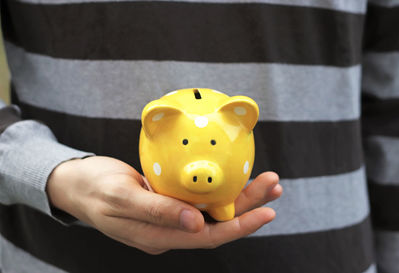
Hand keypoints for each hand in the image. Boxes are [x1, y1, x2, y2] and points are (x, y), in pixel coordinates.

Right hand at [46, 156, 281, 254]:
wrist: (77, 183)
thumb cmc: (95, 188)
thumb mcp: (122, 198)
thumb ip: (157, 212)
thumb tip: (196, 225)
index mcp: (158, 237)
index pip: (206, 238)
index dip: (238, 227)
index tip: (266, 213)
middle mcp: (169, 230)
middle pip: (216, 223)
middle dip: (247, 207)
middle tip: (274, 185)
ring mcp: (169, 216)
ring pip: (212, 210)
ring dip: (239, 196)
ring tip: (266, 181)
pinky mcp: (168, 200)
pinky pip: (200, 198)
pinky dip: (220, 188)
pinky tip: (236, 177)